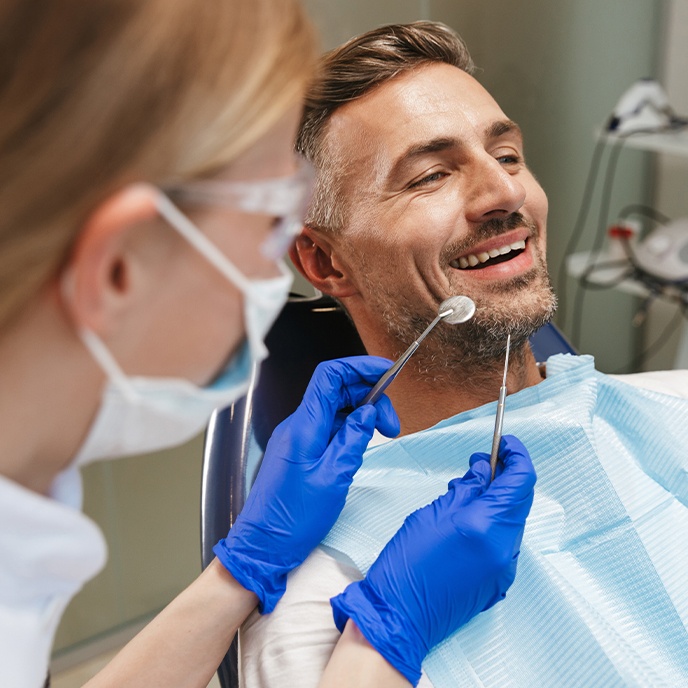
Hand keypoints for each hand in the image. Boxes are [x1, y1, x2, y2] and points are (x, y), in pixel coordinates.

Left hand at [214, 356, 399, 612]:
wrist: (262, 545)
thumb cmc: (294, 518)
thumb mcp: (334, 478)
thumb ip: (353, 438)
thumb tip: (369, 410)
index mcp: (304, 426)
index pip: (330, 376)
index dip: (359, 367)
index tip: (387, 373)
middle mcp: (298, 424)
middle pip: (336, 390)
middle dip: (370, 396)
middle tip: (393, 425)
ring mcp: (297, 437)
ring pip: (334, 408)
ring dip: (362, 413)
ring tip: (384, 435)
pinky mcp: (299, 450)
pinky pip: (328, 427)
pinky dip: (349, 428)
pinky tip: (363, 444)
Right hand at [330, 435, 535, 685]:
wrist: (400, 617)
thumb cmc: (406, 564)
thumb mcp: (431, 514)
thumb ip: (465, 490)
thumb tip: (484, 471)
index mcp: (485, 526)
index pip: (520, 480)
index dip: (517, 455)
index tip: (506, 443)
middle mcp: (503, 548)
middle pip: (520, 500)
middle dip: (505, 476)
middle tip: (480, 464)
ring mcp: (504, 568)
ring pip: (513, 520)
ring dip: (498, 500)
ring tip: (465, 493)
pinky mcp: (499, 581)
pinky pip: (505, 542)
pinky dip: (493, 523)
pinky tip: (467, 520)